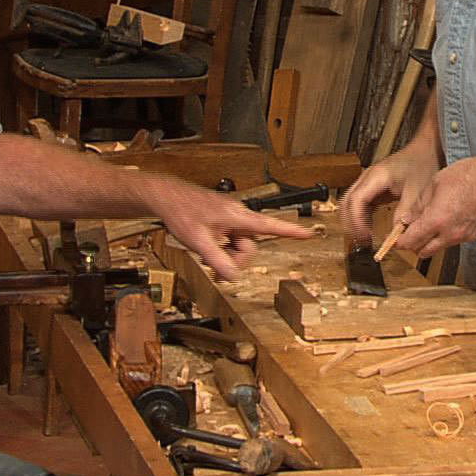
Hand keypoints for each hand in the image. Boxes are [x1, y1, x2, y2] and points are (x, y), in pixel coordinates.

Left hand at [152, 182, 315, 279]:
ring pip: (238, 245)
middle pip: (249, 246)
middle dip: (234, 259)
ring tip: (205, 254)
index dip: (291, 231)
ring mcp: (229, 218)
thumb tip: (233, 277)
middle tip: (214, 266)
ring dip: (225, 255)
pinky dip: (220, 249)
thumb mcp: (199, 242)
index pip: (271, 226)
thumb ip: (218, 261)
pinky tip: (205, 247)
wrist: (167, 197)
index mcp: (238, 216)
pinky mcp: (221, 221)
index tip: (309, 233)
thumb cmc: (182, 212)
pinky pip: (229, 240)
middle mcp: (237, 215)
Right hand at [338, 143, 441, 242]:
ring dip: (353, 222)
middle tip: (360, 242)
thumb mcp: (417, 191)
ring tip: (363, 239)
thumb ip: (406, 212)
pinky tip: (368, 229)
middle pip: (346, 203)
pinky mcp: (372, 188)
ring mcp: (368, 183)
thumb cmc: (422, 163)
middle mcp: (368, 178)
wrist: (425, 150)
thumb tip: (397, 233)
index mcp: (376, 176)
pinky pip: (359, 205)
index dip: (357, 221)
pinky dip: (360, 218)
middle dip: (350, 224)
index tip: (364, 236)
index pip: (356, 200)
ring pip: (349, 204)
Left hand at [394, 156, 475, 258]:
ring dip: (430, 241)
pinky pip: (453, 241)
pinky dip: (446, 236)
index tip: (395, 238)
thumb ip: (419, 205)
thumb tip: (406, 219)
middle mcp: (449, 234)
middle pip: (422, 251)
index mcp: (436, 220)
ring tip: (430, 222)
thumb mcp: (435, 184)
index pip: (410, 242)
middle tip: (410, 231)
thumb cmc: (468, 175)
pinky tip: (449, 219)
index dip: (399, 242)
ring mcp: (463, 237)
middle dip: (413, 244)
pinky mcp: (474, 236)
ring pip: (438, 247)